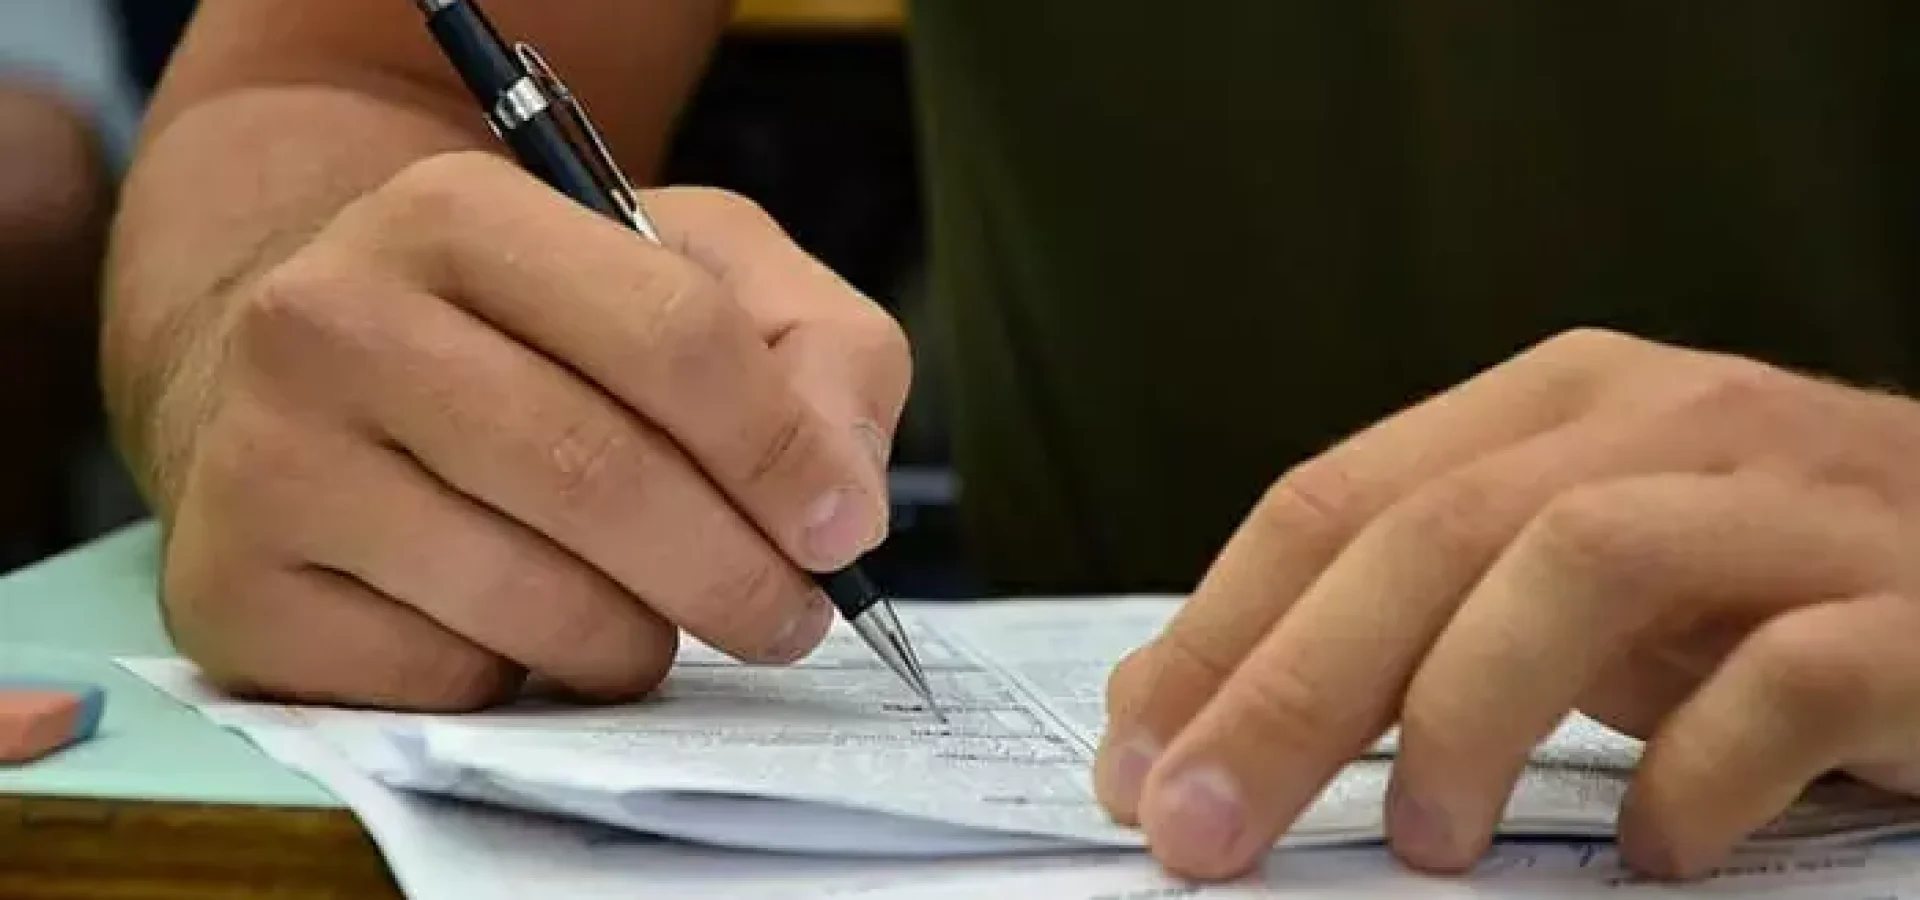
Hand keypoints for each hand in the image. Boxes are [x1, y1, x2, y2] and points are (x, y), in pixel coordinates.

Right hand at [153, 151, 908, 709]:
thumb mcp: (690, 277)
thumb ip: (813, 351)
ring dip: (637, 641)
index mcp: (458, 214)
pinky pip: (445, 683)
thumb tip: (842, 503)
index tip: (840, 529)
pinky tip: (517, 631)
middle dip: (735, 575)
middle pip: (598, 477)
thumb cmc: (532, 333)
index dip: (782, 451)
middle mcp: (331, 319)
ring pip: (527, 601)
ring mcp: (265, 461)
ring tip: (652, 618)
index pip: (670, 335)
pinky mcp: (235, 595)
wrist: (309, 381)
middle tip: (789, 619)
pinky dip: (522, 682)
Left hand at [1093, 328, 1919, 880]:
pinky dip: (1697, 770)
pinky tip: (1656, 851)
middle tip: (1202, 831)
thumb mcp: (1553, 584)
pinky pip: (1788, 676)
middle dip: (1284, 689)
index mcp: (1549, 408)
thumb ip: (1393, 621)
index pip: (1331, 502)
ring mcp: (1787, 501)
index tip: (1131, 766)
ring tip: (1422, 843)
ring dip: (1469, 708)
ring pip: (1581, 560)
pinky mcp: (1912, 607)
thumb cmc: (1753, 583)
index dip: (1213, 635)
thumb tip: (1176, 708)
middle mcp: (1657, 423)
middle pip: (1426, 535)